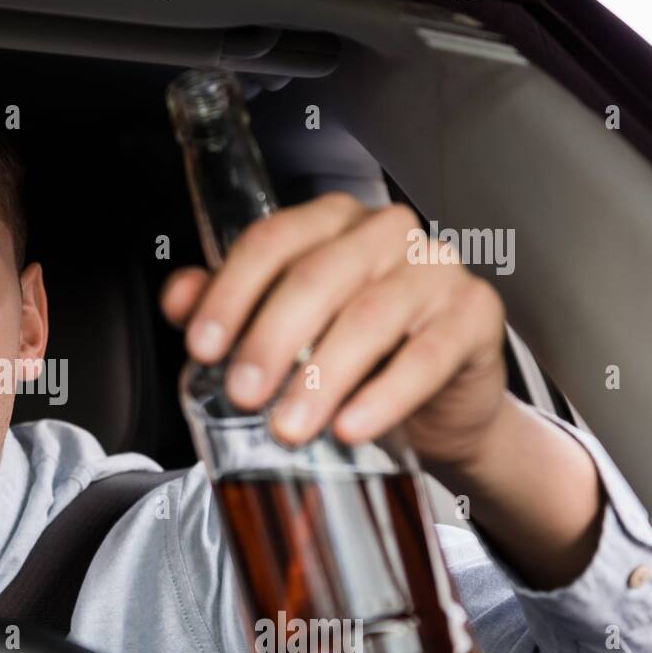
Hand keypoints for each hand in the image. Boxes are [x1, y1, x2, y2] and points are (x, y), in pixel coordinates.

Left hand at [160, 191, 605, 588]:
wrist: (434, 404)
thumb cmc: (354, 356)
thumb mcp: (281, 330)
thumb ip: (226, 306)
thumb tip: (177, 297)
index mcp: (329, 223)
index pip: (271, 242)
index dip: (230, 294)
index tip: (202, 347)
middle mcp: (383, 233)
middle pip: (316, 277)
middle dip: (270, 341)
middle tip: (242, 394)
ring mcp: (434, 269)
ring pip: (368, 317)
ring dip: (320, 378)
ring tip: (289, 427)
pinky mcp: (474, 314)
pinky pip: (427, 356)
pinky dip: (384, 397)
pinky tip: (351, 428)